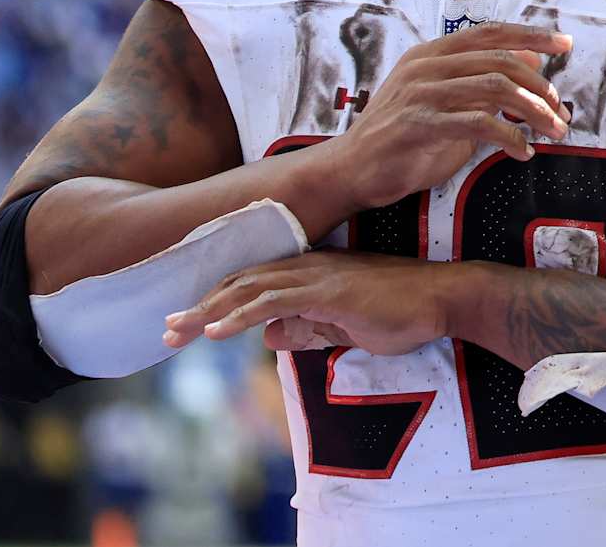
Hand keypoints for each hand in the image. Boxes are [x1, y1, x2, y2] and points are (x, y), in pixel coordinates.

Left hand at [162, 251, 466, 355]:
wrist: (442, 299)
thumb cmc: (400, 313)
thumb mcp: (343, 328)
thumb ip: (307, 330)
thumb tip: (269, 338)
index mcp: (308, 273)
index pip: (251, 284)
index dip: (215, 301)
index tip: (185, 322)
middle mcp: (306, 267)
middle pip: (239, 283)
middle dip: (198, 306)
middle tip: (163, 330)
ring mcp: (315, 276)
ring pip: (247, 290)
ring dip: (206, 312)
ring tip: (173, 332)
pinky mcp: (327, 290)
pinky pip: (273, 302)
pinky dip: (239, 316)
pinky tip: (213, 331)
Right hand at [334, 20, 571, 209]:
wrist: (351, 172)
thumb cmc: (402, 141)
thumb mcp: (448, 105)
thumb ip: (482, 86)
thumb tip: (531, 66)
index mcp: (431, 54)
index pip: (490, 33)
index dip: (531, 35)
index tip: (565, 44)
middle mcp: (426, 66)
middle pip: (500, 59)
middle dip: (540, 85)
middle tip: (560, 110)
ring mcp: (420, 92)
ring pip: (495, 88)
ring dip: (533, 111)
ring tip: (552, 131)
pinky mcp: (418, 123)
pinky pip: (478, 123)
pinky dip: (509, 137)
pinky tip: (521, 151)